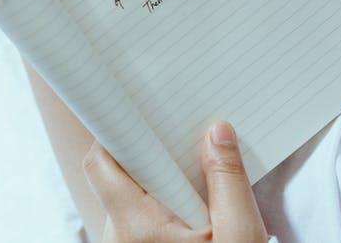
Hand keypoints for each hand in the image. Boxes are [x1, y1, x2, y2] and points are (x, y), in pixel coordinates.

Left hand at [82, 121, 266, 242]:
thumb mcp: (239, 234)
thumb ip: (227, 180)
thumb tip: (217, 131)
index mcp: (135, 225)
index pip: (100, 162)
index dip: (114, 130)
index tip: (138, 110)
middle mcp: (119, 236)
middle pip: (116, 174)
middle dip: (147, 152)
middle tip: (182, 137)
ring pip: (129, 196)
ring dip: (158, 179)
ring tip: (196, 168)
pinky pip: (140, 216)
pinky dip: (162, 201)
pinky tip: (195, 200)